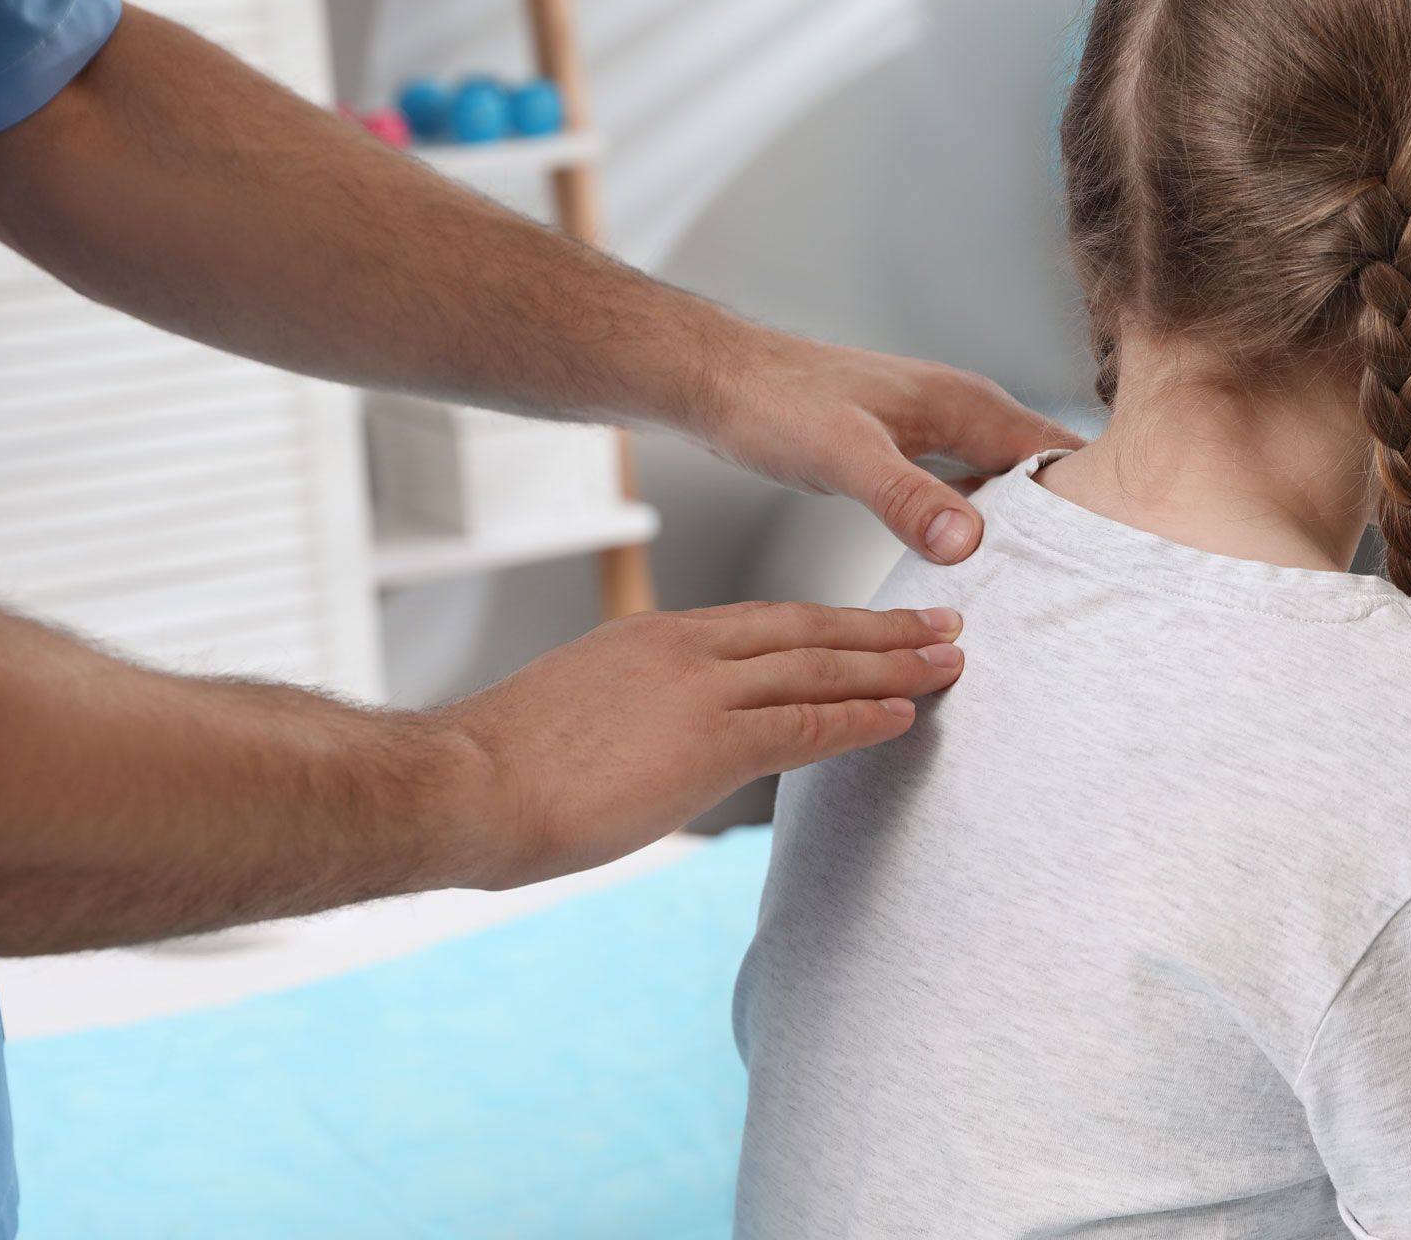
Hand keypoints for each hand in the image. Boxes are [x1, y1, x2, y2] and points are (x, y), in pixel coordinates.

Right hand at [436, 601, 965, 888]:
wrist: (460, 785)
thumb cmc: (502, 767)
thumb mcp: (584, 716)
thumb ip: (639, 717)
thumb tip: (668, 746)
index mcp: (655, 639)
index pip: (764, 625)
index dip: (830, 627)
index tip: (878, 628)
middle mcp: (685, 650)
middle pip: (807, 631)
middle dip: (882, 632)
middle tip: (946, 625)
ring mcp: (699, 691)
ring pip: (819, 669)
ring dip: (892, 667)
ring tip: (950, 663)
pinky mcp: (706, 741)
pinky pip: (804, 725)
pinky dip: (860, 719)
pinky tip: (903, 719)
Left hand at [688, 327, 1083, 563]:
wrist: (723, 381)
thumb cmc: (778, 402)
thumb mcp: (846, 456)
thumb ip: (907, 497)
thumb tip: (969, 540)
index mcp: (968, 404)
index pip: (1059, 452)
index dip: (1090, 500)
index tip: (1110, 554)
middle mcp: (965, 413)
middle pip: (1042, 473)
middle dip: (1064, 523)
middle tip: (1081, 586)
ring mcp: (940, 432)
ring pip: (1004, 484)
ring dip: (1019, 528)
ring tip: (1039, 584)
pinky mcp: (911, 453)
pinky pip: (966, 492)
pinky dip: (976, 526)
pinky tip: (973, 564)